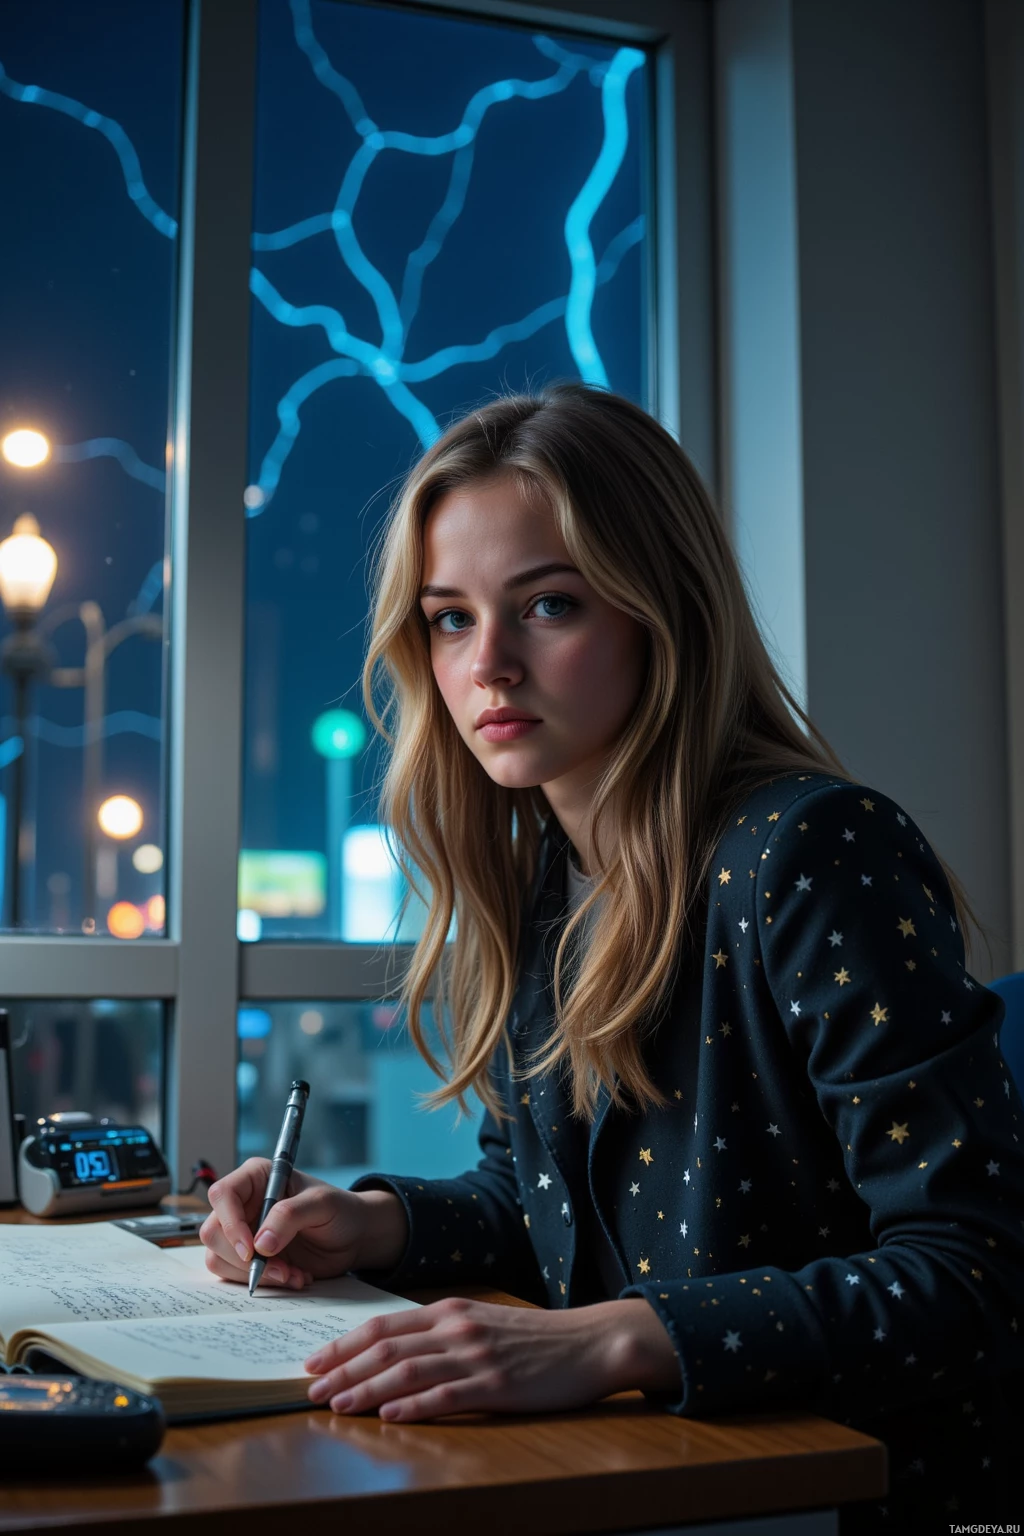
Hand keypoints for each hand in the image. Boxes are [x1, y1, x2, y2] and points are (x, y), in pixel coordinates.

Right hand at [200, 1159, 407, 1287]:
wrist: (353, 1237)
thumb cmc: (340, 1210)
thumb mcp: (322, 1204)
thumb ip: (290, 1215)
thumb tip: (260, 1243)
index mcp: (256, 1178)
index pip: (222, 1195)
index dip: (230, 1224)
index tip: (251, 1249)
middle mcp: (243, 1205)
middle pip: (213, 1232)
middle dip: (245, 1258)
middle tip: (281, 1268)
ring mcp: (243, 1233)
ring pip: (220, 1258)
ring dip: (256, 1274)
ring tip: (292, 1274)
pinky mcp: (249, 1258)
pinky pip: (236, 1276)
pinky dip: (263, 1283)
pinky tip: (293, 1277)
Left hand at [303, 1296, 679, 1419]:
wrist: (589, 1342)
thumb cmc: (534, 1337)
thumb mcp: (481, 1321)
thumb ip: (440, 1332)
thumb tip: (392, 1352)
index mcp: (450, 1310)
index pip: (383, 1325)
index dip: (343, 1344)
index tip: (313, 1361)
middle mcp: (457, 1328)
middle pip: (386, 1348)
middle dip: (342, 1369)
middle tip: (310, 1390)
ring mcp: (476, 1356)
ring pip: (407, 1372)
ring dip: (365, 1390)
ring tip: (336, 1406)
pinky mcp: (496, 1386)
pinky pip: (445, 1397)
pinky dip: (412, 1407)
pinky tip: (388, 1416)